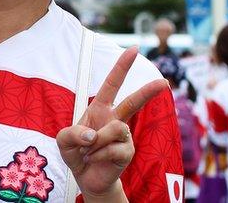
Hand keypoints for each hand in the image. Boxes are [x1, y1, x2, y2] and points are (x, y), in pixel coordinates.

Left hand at [55, 46, 168, 200]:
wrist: (86, 177)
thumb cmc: (76, 153)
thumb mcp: (63, 141)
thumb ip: (71, 134)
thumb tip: (92, 135)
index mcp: (100, 109)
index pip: (112, 84)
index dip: (122, 67)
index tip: (134, 49)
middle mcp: (115, 119)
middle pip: (133, 102)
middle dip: (148, 92)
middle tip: (164, 82)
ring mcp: (124, 136)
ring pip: (117, 129)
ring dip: (97, 141)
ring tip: (89, 151)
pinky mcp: (128, 151)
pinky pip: (115, 149)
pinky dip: (100, 154)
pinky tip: (96, 159)